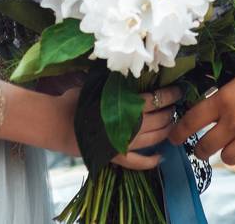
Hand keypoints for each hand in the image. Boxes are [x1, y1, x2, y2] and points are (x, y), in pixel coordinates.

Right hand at [54, 84, 184, 170]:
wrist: (56, 121)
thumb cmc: (77, 98)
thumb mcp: (99, 84)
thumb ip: (119, 81)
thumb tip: (137, 72)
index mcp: (125, 104)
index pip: (157, 99)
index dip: (170, 94)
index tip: (178, 90)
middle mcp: (129, 124)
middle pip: (160, 119)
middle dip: (171, 111)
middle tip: (174, 105)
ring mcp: (123, 143)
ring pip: (154, 139)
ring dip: (166, 130)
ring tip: (170, 123)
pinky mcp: (115, 156)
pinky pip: (137, 163)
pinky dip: (151, 161)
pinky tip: (161, 157)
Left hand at [168, 62, 234, 171]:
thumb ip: (225, 95)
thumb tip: (211, 107)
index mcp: (224, 99)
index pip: (191, 120)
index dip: (178, 132)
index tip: (173, 138)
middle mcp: (234, 121)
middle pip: (205, 146)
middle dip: (200, 149)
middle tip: (202, 149)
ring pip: (227, 158)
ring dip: (227, 154)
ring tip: (231, 148)